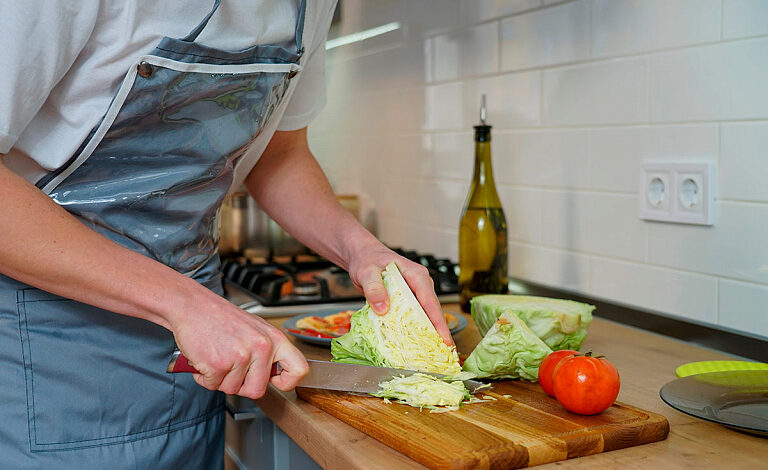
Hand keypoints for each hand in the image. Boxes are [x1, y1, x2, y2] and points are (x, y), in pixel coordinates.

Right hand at [169, 297, 308, 398]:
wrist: (192, 306)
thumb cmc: (220, 317)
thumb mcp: (255, 329)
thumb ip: (267, 350)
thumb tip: (275, 375)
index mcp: (274, 338)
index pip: (299, 369)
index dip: (288, 382)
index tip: (276, 382)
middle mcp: (262, 347)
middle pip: (258, 389)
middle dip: (240, 385)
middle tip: (231, 369)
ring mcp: (241, 356)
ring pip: (232, 389)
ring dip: (220, 379)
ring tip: (217, 357)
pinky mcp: (219, 364)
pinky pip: (213, 385)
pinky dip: (204, 377)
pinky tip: (205, 360)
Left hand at [346, 243, 454, 346]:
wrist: (362, 256)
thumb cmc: (367, 260)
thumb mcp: (367, 273)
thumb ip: (374, 289)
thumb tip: (383, 308)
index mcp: (415, 274)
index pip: (430, 301)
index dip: (438, 322)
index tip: (445, 339)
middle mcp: (420, 283)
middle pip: (432, 310)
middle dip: (438, 331)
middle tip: (444, 352)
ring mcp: (416, 291)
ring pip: (425, 314)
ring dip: (429, 331)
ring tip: (434, 352)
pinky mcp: (409, 299)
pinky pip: (415, 315)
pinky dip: (417, 328)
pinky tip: (417, 341)